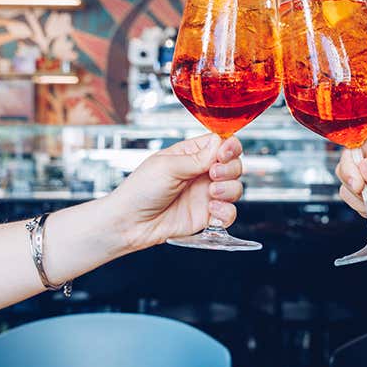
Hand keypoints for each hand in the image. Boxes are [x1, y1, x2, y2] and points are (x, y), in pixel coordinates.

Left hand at [107, 133, 243, 250]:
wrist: (130, 223)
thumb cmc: (140, 190)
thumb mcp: (166, 167)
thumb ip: (197, 158)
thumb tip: (219, 143)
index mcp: (191, 155)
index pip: (221, 143)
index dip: (229, 147)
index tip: (223, 154)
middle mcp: (201, 173)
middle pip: (234, 164)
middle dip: (230, 169)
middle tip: (213, 174)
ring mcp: (205, 195)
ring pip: (236, 188)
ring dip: (229, 189)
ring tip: (212, 193)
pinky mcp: (207, 216)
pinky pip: (230, 213)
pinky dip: (226, 212)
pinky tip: (212, 210)